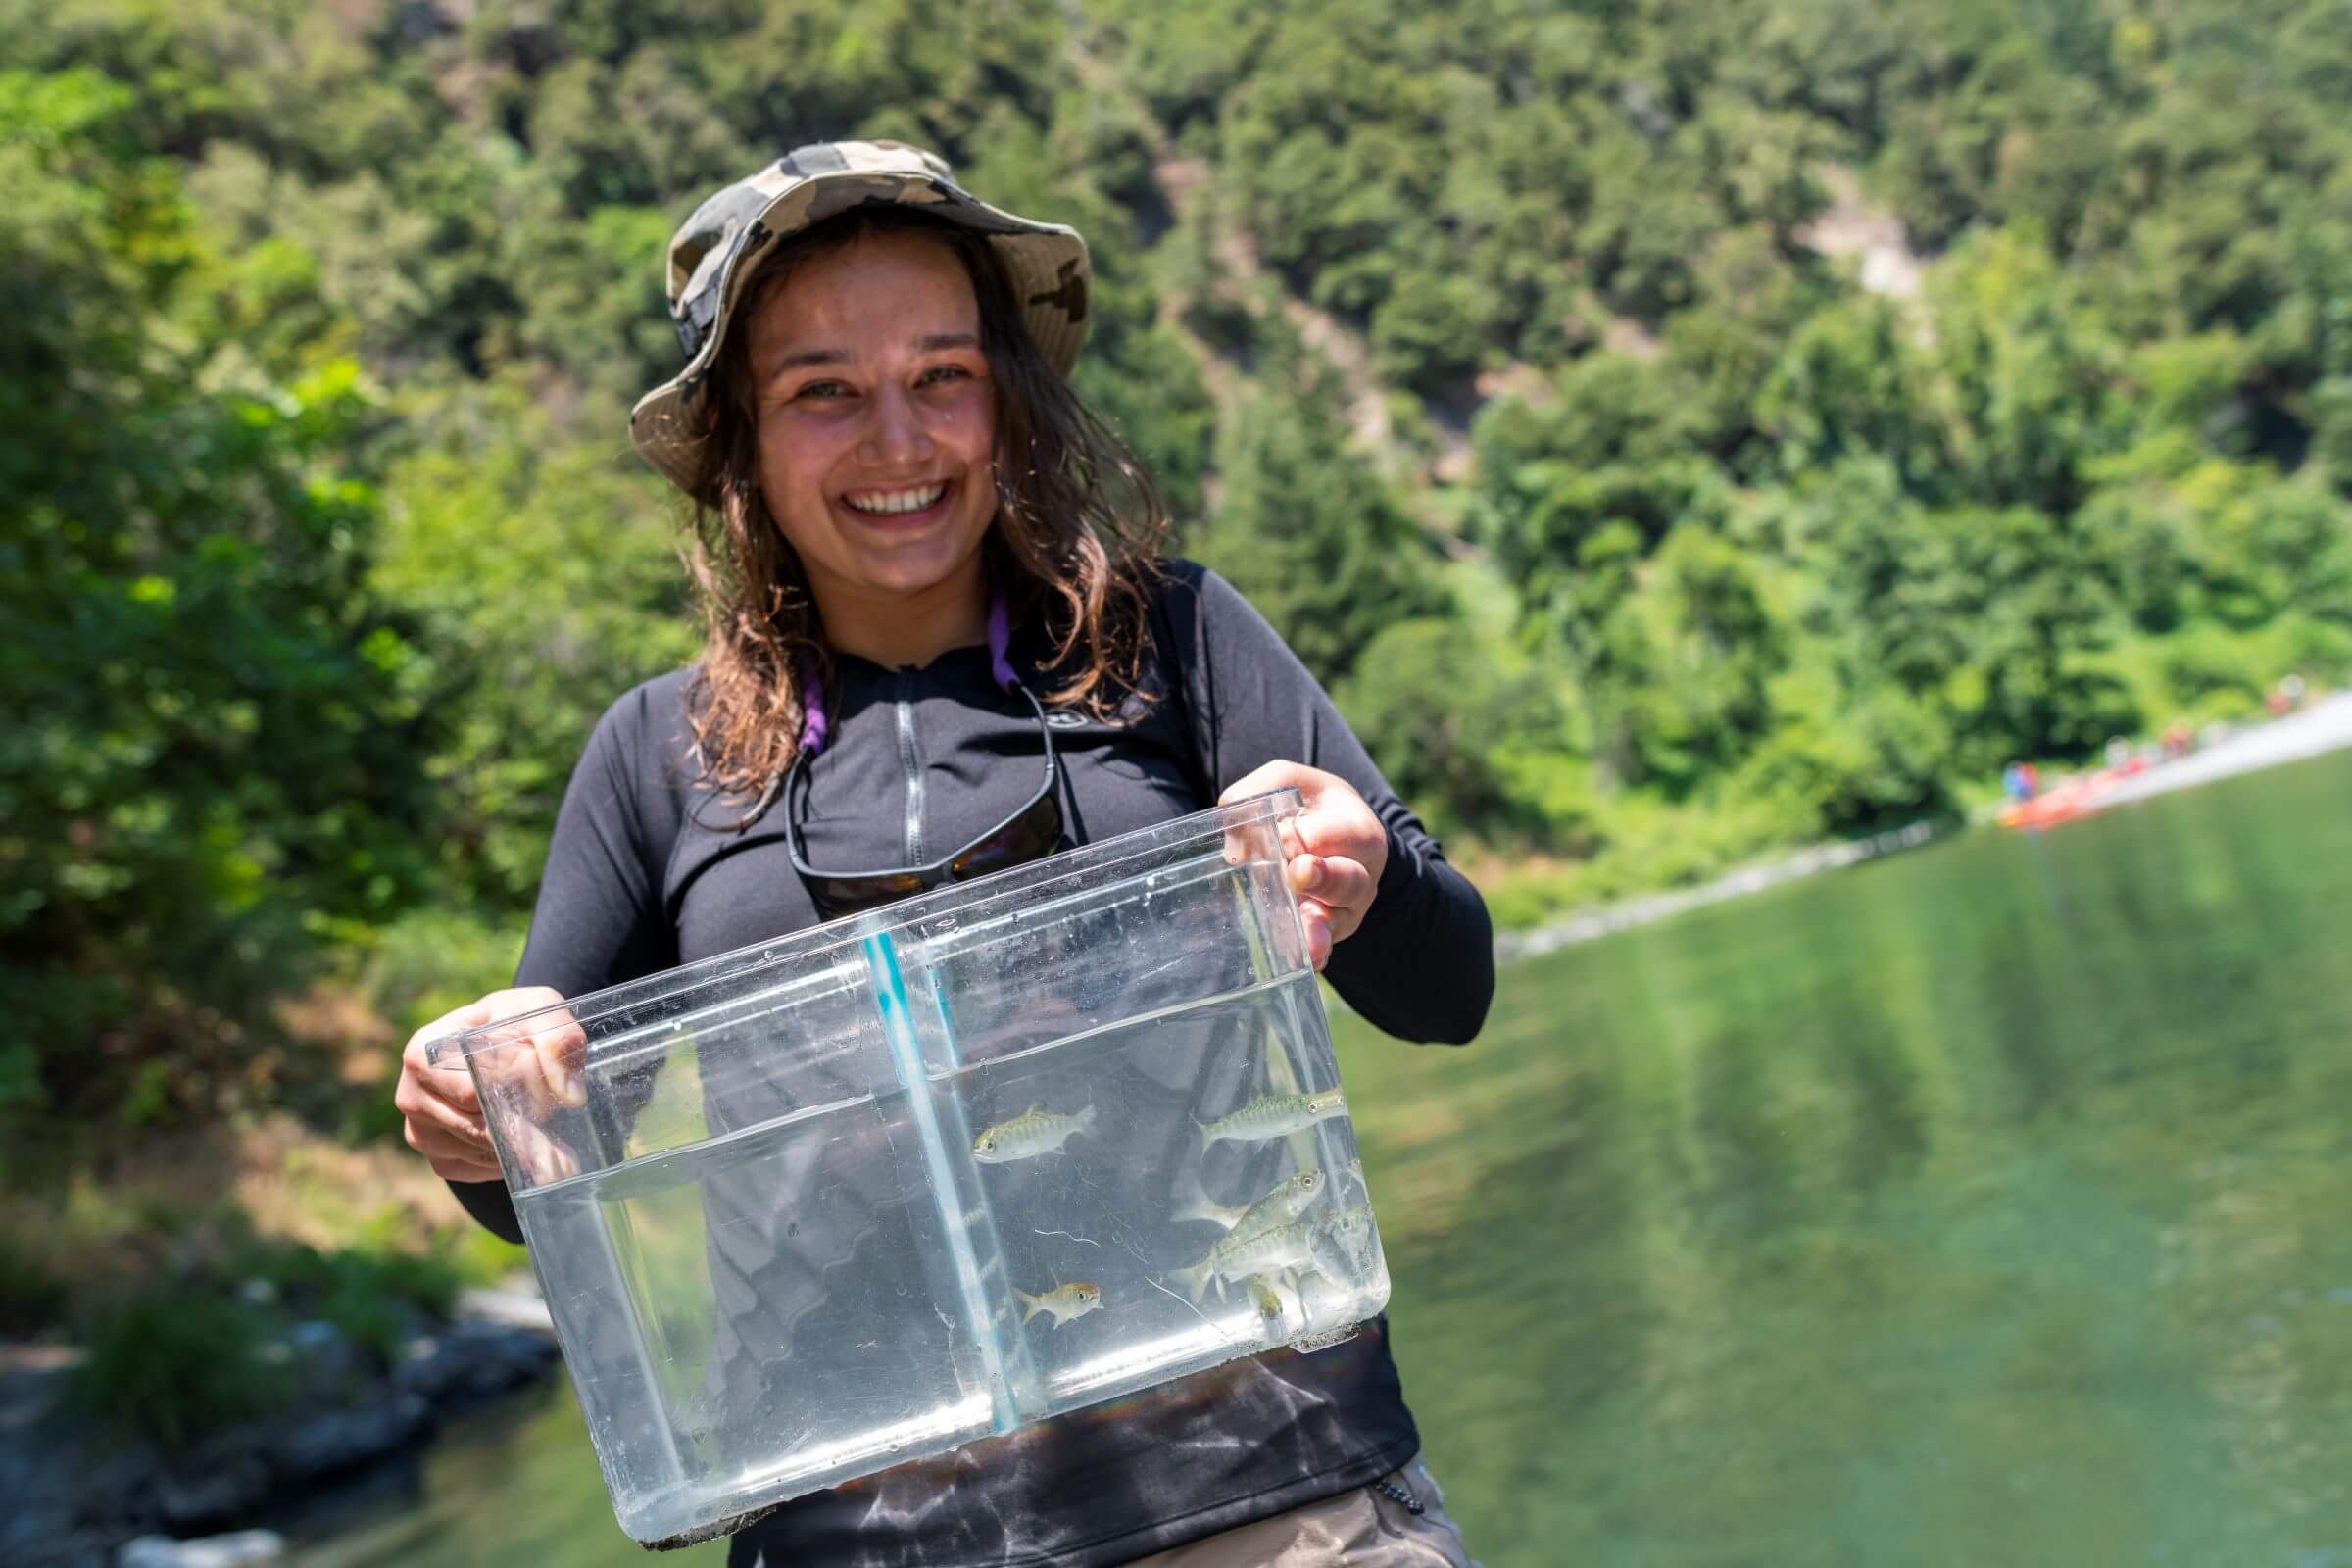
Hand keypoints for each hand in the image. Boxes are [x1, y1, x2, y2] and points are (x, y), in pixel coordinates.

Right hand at [393, 986, 582, 1183]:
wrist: (498, 1041)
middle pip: (475, 1127)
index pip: (470, 1090)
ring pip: (480, 1153)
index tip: (549, 1101)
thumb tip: (571, 1095)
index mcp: (424, 1052)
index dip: (513, 1093)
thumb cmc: (515, 1022)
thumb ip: (558, 1039)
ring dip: (520, 1152)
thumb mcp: (539, 1011)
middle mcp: (412, 1096)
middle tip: (568, 1156)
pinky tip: (525, 1142)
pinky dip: (507, 1163)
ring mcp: (421, 1132)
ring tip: (558, 1150)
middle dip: (523, 1134)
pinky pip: (478, 1171)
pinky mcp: (438, 1159)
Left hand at [1220, 762, 1386, 970]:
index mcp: (1356, 829)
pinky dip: (1312, 955)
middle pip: (1349, 879)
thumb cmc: (1307, 805)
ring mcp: (1346, 909)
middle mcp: (1360, 873)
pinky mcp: (1328, 932)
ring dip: (1319, 931)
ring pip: (1337, 921)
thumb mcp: (1289, 781)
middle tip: (1298, 873)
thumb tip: (1234, 847)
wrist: (1332, 833)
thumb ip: (1258, 793)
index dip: (1309, 836)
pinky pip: (1322, 945)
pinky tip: (1303, 965)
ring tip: (1309, 945)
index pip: (1336, 833)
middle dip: (1324, 878)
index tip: (1283, 835)